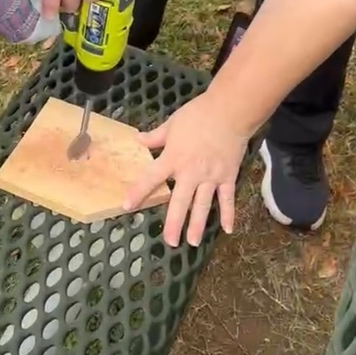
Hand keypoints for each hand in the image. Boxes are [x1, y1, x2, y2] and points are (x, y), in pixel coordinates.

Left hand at [124, 93, 249, 247]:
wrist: (229, 112)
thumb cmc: (198, 115)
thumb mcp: (172, 124)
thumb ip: (155, 137)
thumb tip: (137, 140)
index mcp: (174, 158)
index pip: (152, 177)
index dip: (138, 192)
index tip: (127, 205)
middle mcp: (191, 172)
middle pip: (180, 201)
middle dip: (174, 222)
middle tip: (170, 242)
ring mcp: (211, 177)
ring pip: (203, 205)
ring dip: (198, 224)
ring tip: (193, 242)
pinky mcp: (228, 177)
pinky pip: (227, 198)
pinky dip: (228, 214)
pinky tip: (227, 229)